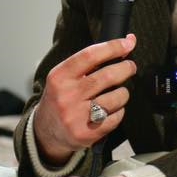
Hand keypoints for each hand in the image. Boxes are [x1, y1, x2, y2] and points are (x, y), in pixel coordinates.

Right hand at [32, 34, 137, 163]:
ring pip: (117, 97)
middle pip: (108, 76)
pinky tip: (111, 110)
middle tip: (130, 67)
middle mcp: (67, 96)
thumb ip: (91, 61)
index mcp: (59, 77)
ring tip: (118, 92)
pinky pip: (116, 117)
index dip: (113, 47)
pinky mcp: (88, 134)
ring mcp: (77, 116)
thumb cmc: (60, 98)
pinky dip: (119, 111)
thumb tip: (127, 42)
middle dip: (126, 68)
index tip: (127, 43)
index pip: (90, 55)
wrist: (46, 132)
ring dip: (123, 92)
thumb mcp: (65, 77)